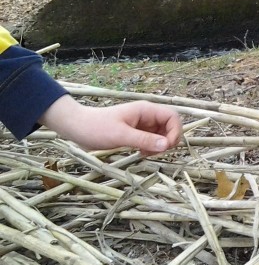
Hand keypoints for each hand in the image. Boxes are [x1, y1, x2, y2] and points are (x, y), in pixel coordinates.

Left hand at [40, 96, 182, 154]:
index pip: (172, 117)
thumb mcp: (120, 135)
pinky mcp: (136, 132)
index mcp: (146, 110)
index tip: (166, 147)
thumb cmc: (96, 128)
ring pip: (161, 135)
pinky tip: (140, 153)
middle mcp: (147, 116)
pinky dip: (150, 148)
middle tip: (154, 153)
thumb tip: (166, 145)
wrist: (77, 127)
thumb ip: (144, 140)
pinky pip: (151, 140)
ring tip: (145, 154)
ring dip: (158, 146)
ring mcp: (142, 124)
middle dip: (167, 140)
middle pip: (170, 126)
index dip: (175, 131)